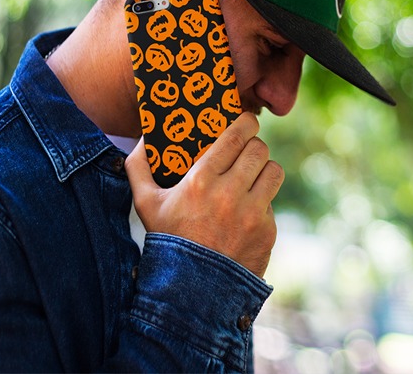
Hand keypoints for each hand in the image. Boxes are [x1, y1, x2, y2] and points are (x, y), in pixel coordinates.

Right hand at [125, 113, 282, 277]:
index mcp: (201, 180)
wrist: (191, 290)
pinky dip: (262, 203)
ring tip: (253, 176)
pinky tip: (246, 211)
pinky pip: (272, 203)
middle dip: (254, 146)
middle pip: (259, 149)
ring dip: (264, 170)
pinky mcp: (267, 231)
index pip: (237, 136)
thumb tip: (143, 138)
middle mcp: (230, 193)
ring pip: (274, 171)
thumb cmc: (167, 240)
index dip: (246, 123)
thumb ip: (138, 167)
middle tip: (247, 151)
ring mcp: (252, 213)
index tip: (246, 122)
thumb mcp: (145, 204)